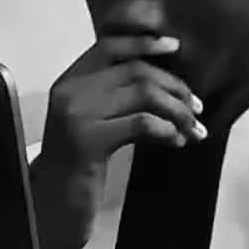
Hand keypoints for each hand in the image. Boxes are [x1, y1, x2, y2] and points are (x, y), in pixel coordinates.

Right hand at [32, 36, 205, 248]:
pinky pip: (142, 124)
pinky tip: (177, 142)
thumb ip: (114, 97)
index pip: (109, 46)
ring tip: (195, 128)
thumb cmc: (77, 164)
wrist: (51, 205)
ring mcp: (77, 115)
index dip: (144, 43)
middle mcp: (70, 91)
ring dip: (177, 110)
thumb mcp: (93, 122)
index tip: (174, 46)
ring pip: (143, 94)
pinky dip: (167, 130)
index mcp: (69, 81)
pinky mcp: (90, 142)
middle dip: (174, 86)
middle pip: (135, 70)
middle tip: (197, 107)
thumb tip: (167, 83)